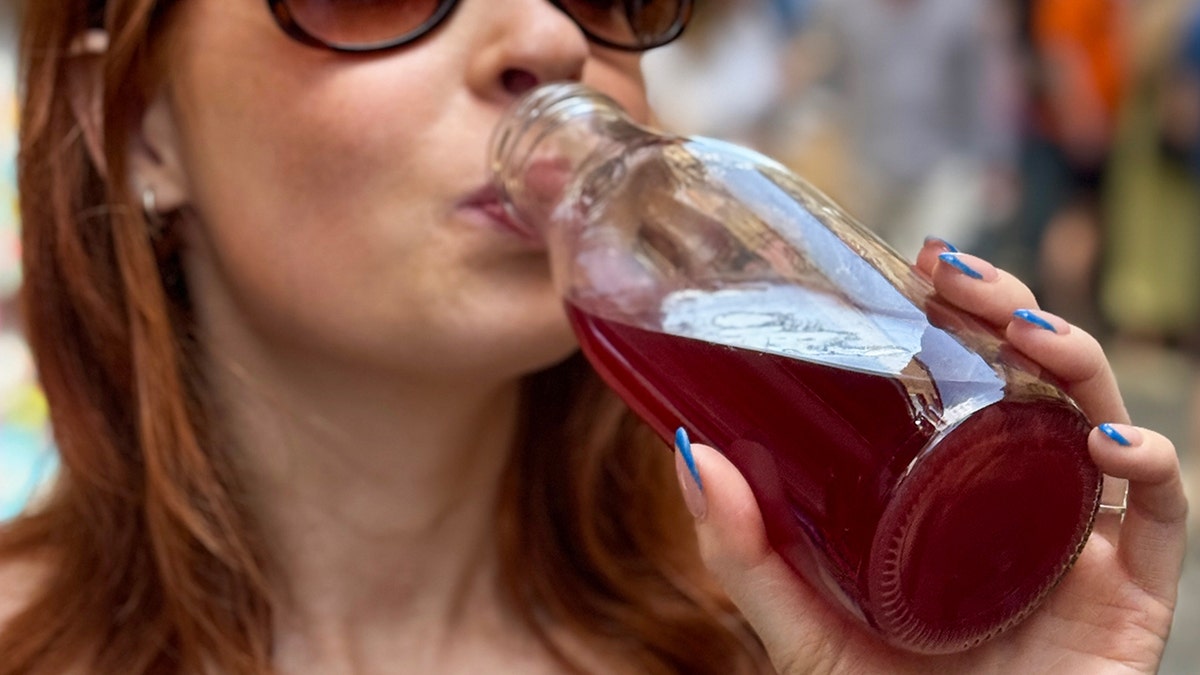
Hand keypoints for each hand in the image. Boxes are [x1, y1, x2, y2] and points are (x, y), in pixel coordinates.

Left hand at [674, 241, 1187, 673]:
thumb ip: (744, 551)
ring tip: (1023, 328)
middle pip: (1030, 381)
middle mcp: (1012, 502)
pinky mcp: (1126, 595)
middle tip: (957, 271)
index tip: (916, 266)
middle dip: (1007, 310)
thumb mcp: (799, 623)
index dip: (952, 317)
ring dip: (1072, 358)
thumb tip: (686, 449)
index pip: (964, 381)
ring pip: (1095, 420)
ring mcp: (1071, 542)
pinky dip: (1149, 466)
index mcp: (946, 493)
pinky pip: (1157, 517)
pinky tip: (1103, 440)